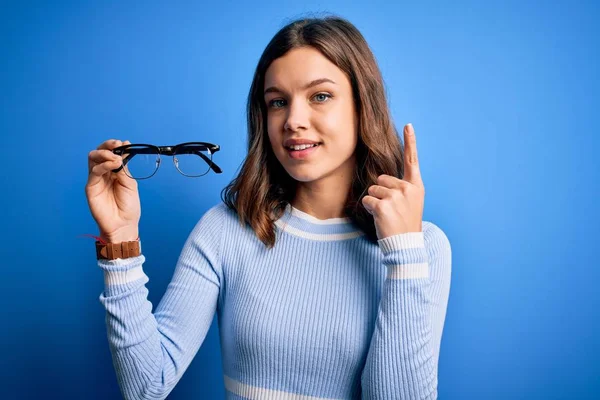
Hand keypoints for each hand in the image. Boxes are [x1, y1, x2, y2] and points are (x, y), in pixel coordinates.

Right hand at [85, 139, 140, 242]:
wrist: (123, 224)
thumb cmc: (128, 206)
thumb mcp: (130, 183)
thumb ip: (124, 167)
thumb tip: (124, 148)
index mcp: (114, 171)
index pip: (111, 153)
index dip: (115, 146)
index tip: (125, 143)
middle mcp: (103, 173)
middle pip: (99, 153)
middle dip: (107, 146)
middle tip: (117, 145)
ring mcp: (96, 179)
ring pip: (93, 159)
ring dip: (105, 154)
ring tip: (116, 158)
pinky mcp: (90, 187)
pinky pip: (94, 171)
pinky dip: (104, 165)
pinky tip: (113, 165)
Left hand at [362, 123, 424, 239]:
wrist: (406, 246)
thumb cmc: (404, 224)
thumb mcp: (410, 203)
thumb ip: (401, 189)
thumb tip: (382, 179)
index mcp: (416, 187)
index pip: (412, 161)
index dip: (411, 142)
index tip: (409, 125)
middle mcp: (408, 189)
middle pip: (381, 179)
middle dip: (381, 193)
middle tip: (391, 210)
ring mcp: (396, 197)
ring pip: (372, 189)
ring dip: (375, 202)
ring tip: (387, 215)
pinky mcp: (384, 206)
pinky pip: (367, 200)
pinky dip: (369, 209)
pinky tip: (380, 219)